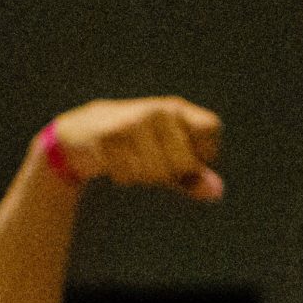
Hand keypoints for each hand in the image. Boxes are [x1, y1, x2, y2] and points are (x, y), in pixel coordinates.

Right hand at [48, 97, 223, 199]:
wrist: (85, 129)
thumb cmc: (135, 145)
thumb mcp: (167, 156)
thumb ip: (192, 176)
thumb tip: (217, 193)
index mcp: (177, 109)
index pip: (210, 129)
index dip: (202, 152)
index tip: (185, 159)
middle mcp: (159, 111)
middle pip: (184, 162)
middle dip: (169, 174)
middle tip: (152, 166)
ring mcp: (134, 122)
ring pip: (155, 172)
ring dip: (144, 178)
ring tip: (132, 163)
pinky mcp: (110, 136)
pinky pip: (129, 174)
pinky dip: (124, 177)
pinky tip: (117, 164)